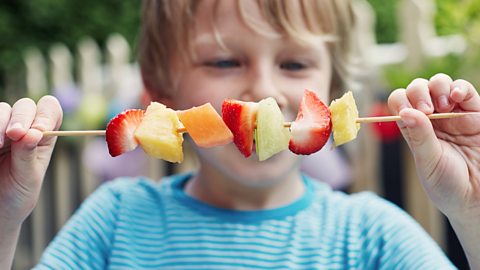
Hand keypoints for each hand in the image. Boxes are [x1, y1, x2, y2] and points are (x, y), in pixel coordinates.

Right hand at [0, 96, 61, 227]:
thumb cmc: (16, 195)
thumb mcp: (27, 178)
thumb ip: (28, 155)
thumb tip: (33, 132)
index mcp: (43, 136)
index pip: (51, 111)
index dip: (47, 115)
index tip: (40, 130)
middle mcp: (23, 127)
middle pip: (25, 106)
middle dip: (22, 118)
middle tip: (15, 134)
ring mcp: (1, 128)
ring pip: (2, 109)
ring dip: (0, 124)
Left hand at [388, 73, 479, 266]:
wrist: (476, 199)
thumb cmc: (449, 186)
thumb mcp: (429, 163)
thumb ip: (420, 137)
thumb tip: (405, 112)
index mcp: (414, 129)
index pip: (399, 103)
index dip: (401, 101)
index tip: (409, 113)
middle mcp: (431, 118)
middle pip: (417, 89)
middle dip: (418, 93)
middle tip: (427, 110)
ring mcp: (453, 113)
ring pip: (439, 83)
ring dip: (437, 87)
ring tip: (443, 106)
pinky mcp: (475, 112)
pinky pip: (464, 89)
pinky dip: (459, 87)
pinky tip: (456, 97)